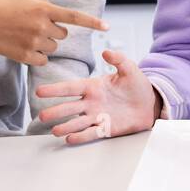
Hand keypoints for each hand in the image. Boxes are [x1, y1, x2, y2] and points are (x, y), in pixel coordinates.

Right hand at [0, 0, 105, 65]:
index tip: (106, 28)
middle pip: (63, 35)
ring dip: (45, 44)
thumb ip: (42, 4)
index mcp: (43, 8)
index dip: (92, 23)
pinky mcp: (24, 57)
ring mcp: (33, 43)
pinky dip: (37, 56)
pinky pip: (43, 60)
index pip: (74, 17)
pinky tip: (23, 47)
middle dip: (54, 31)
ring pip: (53, 48)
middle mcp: (41, 26)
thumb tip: (57, 15)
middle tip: (36, 26)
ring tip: (25, 35)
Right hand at [34, 49, 160, 144]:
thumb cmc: (137, 85)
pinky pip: (91, 133)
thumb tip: (106, 51)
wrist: (149, 103)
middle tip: (42, 116)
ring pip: (77, 122)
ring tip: (54, 131)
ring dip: (65, 127)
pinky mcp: (106, 129)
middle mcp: (91, 102)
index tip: (40, 91)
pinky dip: (81, 137)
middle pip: (70, 107)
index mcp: (93, 87)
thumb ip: (118, 59)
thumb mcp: (129, 68)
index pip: (70, 88)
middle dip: (56, 112)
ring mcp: (97, 116)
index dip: (55, 89)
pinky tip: (70, 139)